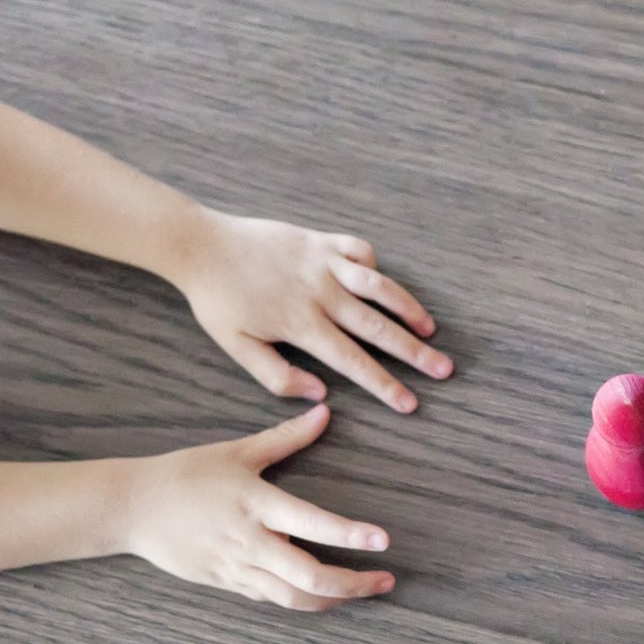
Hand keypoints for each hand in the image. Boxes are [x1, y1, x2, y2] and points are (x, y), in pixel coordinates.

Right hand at [124, 405, 394, 609]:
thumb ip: (286, 436)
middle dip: (353, 584)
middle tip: (386, 581)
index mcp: (256, 504)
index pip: (311, 524)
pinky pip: (271, 599)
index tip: (383, 541)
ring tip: (362, 592)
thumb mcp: (237, 451)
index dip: (349, 535)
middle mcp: (250, 541)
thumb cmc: (186, 474)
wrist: (133, 508)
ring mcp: (237, 567)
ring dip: (333, 600)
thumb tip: (325, 412)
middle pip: (309, 577)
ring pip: (292, 598)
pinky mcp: (227, 583)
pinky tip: (324, 595)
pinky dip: (300, 600)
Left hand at [174, 211, 452, 411]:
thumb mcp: (238, 348)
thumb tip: (320, 395)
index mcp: (301, 324)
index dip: (385, 385)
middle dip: (415, 352)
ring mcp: (322, 262)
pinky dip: (375, 266)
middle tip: (444, 369)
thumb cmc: (217, 301)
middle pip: (378, 327)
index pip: (354, 361)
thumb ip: (278, 376)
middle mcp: (320, 292)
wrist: (200, 246)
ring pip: (379, 286)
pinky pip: (359, 250)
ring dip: (408, 307)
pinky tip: (383, 284)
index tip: (410, 403)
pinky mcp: (319, 239)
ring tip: (430, 328)